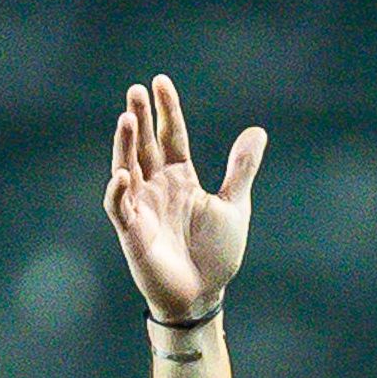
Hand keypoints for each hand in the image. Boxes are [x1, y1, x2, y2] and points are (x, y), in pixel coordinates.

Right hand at [103, 74, 263, 324]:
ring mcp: (142, 208)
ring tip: (126, 119)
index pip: (170, 136)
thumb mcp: (235, 206)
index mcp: (181, 178)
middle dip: (139, 119)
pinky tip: (123, 174)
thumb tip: (257, 131)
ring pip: (127, 169)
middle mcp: (157, 187)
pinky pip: (121, 208)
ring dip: (125, 145)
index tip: (160, 82)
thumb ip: (241, 169)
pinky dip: (119, 192)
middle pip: (145, 146)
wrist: (203, 296)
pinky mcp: (133, 233)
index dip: (166, 110)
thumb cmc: (216, 255)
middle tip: (135, 91)